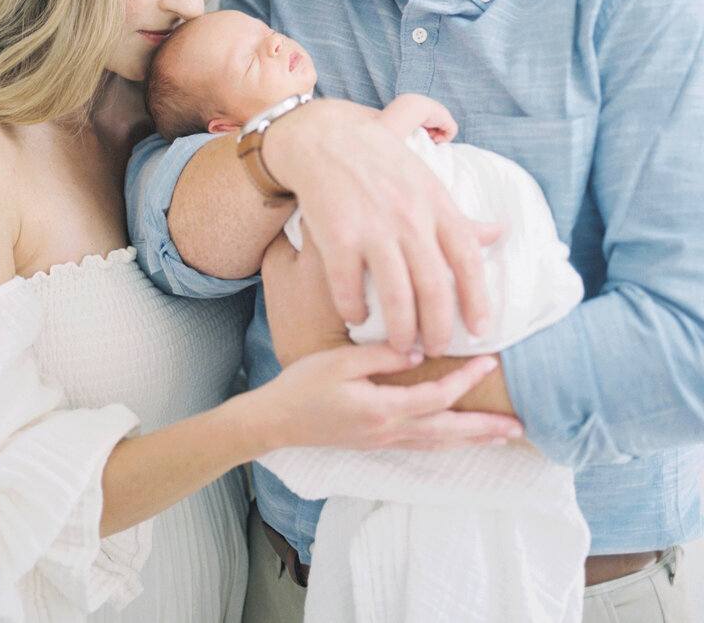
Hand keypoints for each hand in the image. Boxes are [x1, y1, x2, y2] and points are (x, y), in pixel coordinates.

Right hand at [259, 346, 522, 450]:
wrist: (276, 421)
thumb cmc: (303, 386)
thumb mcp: (340, 360)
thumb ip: (381, 355)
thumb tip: (417, 350)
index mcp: (382, 410)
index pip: (436, 397)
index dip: (465, 380)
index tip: (490, 362)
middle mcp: (388, 431)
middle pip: (447, 432)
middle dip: (485, 429)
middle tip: (519, 427)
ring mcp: (383, 442)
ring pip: (438, 444)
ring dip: (472, 440)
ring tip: (501, 438)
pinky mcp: (376, 443)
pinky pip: (422, 445)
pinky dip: (447, 443)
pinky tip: (457, 439)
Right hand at [262, 97, 497, 355]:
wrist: (323, 138)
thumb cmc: (378, 158)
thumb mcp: (426, 178)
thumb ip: (458, 213)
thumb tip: (497, 233)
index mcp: (435, 203)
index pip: (467, 258)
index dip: (478, 298)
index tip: (482, 329)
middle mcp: (410, 217)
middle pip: (435, 287)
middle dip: (439, 328)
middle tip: (437, 348)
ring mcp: (373, 228)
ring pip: (396, 296)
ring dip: (401, 331)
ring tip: (401, 347)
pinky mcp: (338, 236)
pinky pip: (349, 288)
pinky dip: (354, 310)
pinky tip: (356, 319)